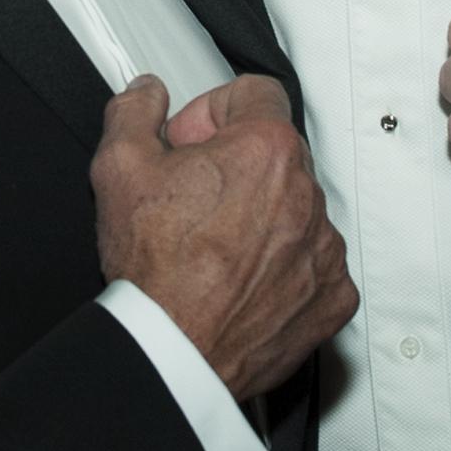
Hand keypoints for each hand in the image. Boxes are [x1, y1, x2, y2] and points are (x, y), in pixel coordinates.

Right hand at [91, 75, 355, 398]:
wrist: (172, 356)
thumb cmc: (153, 274)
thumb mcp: (119, 169)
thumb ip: (134, 112)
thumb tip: (147, 95)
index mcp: (267, 150)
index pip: (256, 94)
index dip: (213, 111)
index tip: (193, 141)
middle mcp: (307, 194)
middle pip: (277, 153)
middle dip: (236, 165)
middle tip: (193, 197)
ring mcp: (324, 247)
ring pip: (297, 209)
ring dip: (264, 217)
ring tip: (215, 247)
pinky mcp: (330, 294)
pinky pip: (315, 264)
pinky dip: (286, 268)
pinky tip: (243, 280)